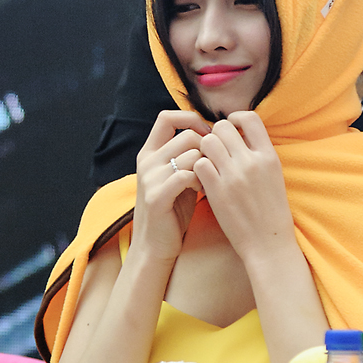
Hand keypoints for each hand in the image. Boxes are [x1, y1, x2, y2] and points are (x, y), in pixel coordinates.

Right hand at [132, 109, 208, 261]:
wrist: (155, 245)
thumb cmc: (173, 209)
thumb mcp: (176, 175)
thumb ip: (186, 155)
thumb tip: (213, 133)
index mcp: (149, 152)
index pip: (167, 117)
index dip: (191, 119)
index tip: (207, 134)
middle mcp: (146, 161)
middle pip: (186, 135)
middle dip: (208, 148)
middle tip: (215, 165)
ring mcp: (149, 178)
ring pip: (190, 154)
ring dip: (207, 166)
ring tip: (210, 180)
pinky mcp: (156, 196)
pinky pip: (186, 175)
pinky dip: (200, 180)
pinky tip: (203, 190)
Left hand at [193, 111, 294, 261]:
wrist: (269, 244)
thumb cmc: (271, 212)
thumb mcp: (274, 176)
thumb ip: (258, 154)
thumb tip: (241, 134)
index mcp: (269, 155)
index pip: (250, 118)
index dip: (235, 119)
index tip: (231, 130)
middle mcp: (252, 161)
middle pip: (222, 127)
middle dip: (215, 135)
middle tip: (215, 150)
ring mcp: (234, 175)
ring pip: (207, 142)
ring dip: (204, 150)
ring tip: (209, 164)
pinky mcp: (217, 190)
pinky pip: (199, 164)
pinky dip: (199, 169)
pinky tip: (204, 180)